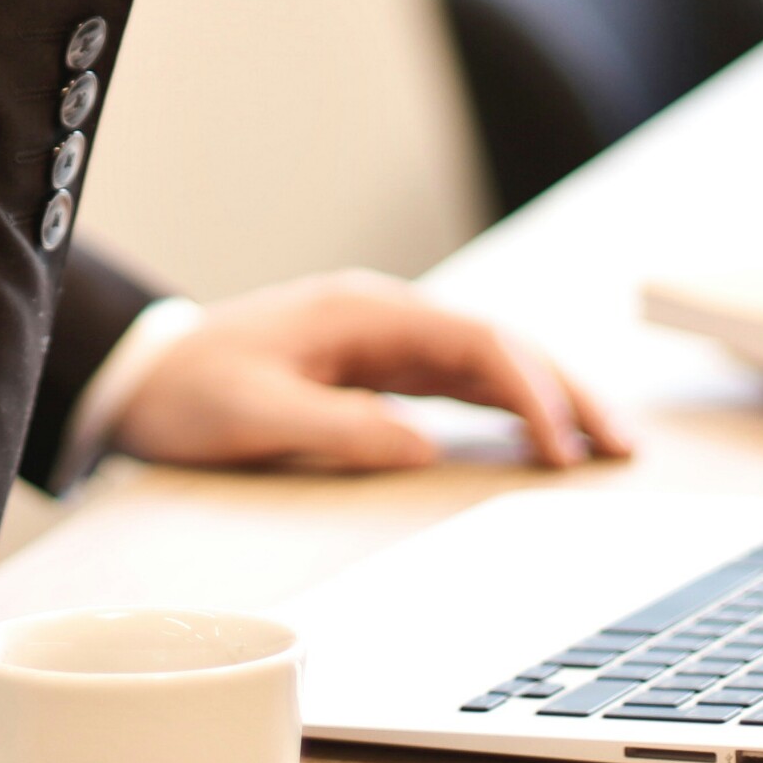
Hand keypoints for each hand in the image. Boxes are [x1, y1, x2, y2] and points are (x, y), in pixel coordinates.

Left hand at [111, 272, 636, 472]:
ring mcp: (385, 342)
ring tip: (604, 447)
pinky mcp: (379, 370)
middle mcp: (386, 319)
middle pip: (501, 345)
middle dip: (566, 392)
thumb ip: (340, 428)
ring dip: (549, 400)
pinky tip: (542, 440)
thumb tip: (423, 446)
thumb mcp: (255, 415)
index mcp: (364, 315)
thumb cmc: (189, 391)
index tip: (560, 446)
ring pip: (490, 364)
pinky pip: (460, 384)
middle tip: (621, 447)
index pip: (476, 343)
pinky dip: (509, 409)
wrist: (140, 375)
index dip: (529, 392)